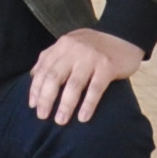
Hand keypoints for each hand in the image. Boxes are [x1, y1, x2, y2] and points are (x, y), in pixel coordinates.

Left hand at [26, 26, 145, 125]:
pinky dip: (88, 104)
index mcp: (62, 45)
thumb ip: (52, 57)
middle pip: (55, 77)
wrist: (123, 37)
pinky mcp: (108, 66)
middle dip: (46, 98)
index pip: (43, 69)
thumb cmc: (93, 46)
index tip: (32, 105)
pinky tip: (83, 117)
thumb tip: (33, 76)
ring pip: (74, 84)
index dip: (36, 88)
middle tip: (42, 116)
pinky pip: (96, 88)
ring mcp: (91, 58)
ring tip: (60, 121)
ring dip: (65, 105)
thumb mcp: (70, 45)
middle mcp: (74, 50)